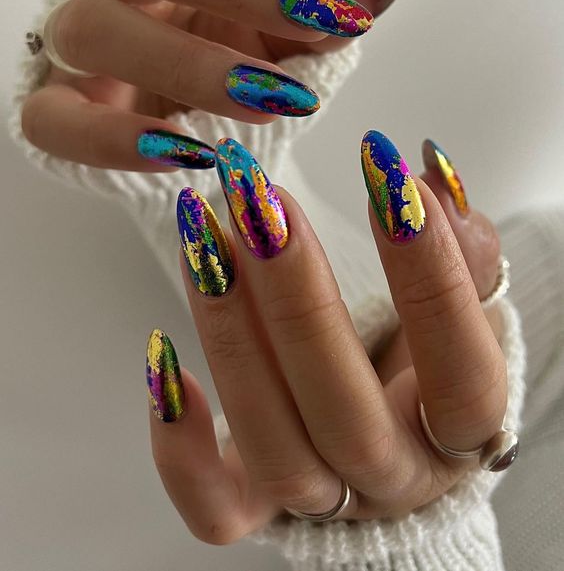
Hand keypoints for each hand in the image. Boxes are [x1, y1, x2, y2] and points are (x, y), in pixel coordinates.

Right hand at [21, 0, 398, 170]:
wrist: (162, 131)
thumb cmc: (218, 67)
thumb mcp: (275, 41)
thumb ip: (318, 18)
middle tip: (318, 18)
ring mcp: (75, 46)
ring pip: (101, 30)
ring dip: (191, 64)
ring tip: (274, 100)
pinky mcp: (52, 112)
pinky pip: (60, 122)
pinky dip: (120, 140)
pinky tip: (188, 156)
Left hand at [146, 132, 506, 543]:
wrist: (394, 439)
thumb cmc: (429, 363)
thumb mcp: (469, 308)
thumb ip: (463, 251)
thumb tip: (433, 179)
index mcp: (459, 433)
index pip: (460, 372)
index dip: (430, 277)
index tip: (386, 175)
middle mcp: (390, 477)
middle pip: (345, 416)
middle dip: (297, 299)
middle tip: (261, 201)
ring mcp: (321, 501)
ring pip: (272, 446)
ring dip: (230, 336)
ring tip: (202, 236)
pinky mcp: (254, 509)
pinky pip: (213, 508)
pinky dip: (179, 446)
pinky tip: (160, 351)